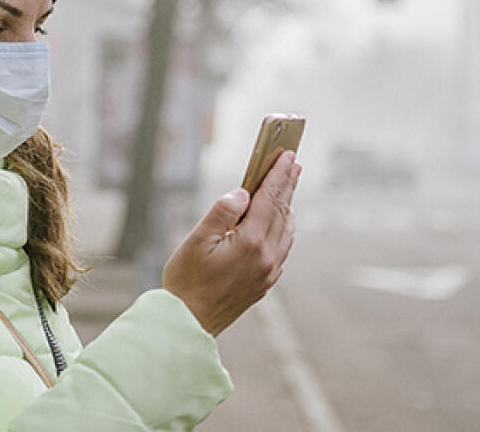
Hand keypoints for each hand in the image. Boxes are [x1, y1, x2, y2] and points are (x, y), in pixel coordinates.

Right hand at [162, 150, 300, 336]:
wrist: (188, 324)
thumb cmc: (186, 281)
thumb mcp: (197, 240)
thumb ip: (222, 212)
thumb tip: (244, 194)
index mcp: (250, 243)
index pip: (270, 199)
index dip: (279, 175)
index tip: (287, 156)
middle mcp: (266, 257)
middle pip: (283, 212)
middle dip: (288, 185)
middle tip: (293, 163)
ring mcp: (268, 272)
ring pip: (286, 231)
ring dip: (288, 206)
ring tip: (288, 187)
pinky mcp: (265, 283)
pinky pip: (283, 248)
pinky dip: (284, 228)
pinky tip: (280, 222)